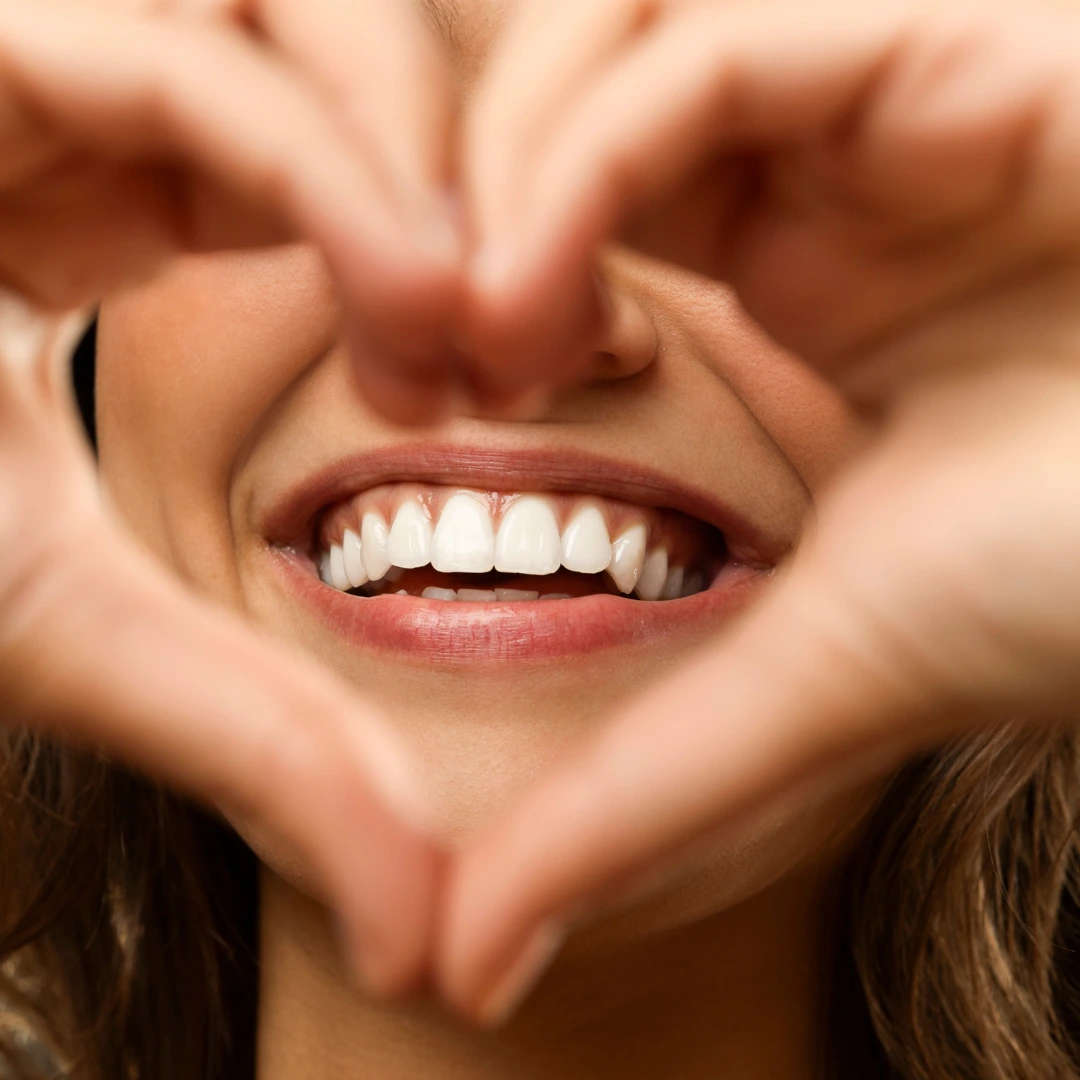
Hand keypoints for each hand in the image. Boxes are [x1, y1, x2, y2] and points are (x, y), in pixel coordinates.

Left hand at [0, 0, 461, 994]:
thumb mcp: (38, 625)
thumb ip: (241, 731)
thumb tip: (414, 917)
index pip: (174, 51)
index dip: (340, 173)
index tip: (445, 320)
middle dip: (402, 133)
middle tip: (468, 311)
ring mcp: (44, 94)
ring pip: (283, 28)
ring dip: (395, 160)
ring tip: (437, 323)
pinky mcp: (88, 148)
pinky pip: (265, 111)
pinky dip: (354, 199)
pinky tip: (382, 319)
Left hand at [438, 0, 1079, 1020]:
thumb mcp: (804, 678)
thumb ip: (630, 799)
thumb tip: (465, 970)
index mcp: (795, 261)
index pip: (558, 191)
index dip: (450, 275)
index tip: (412, 397)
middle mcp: (821, 164)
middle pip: (552, 88)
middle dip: (442, 202)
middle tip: (413, 355)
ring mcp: (878, 88)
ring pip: (608, 31)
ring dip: (499, 170)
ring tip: (485, 328)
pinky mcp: (952, 37)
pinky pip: (710, 47)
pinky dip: (587, 156)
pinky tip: (547, 292)